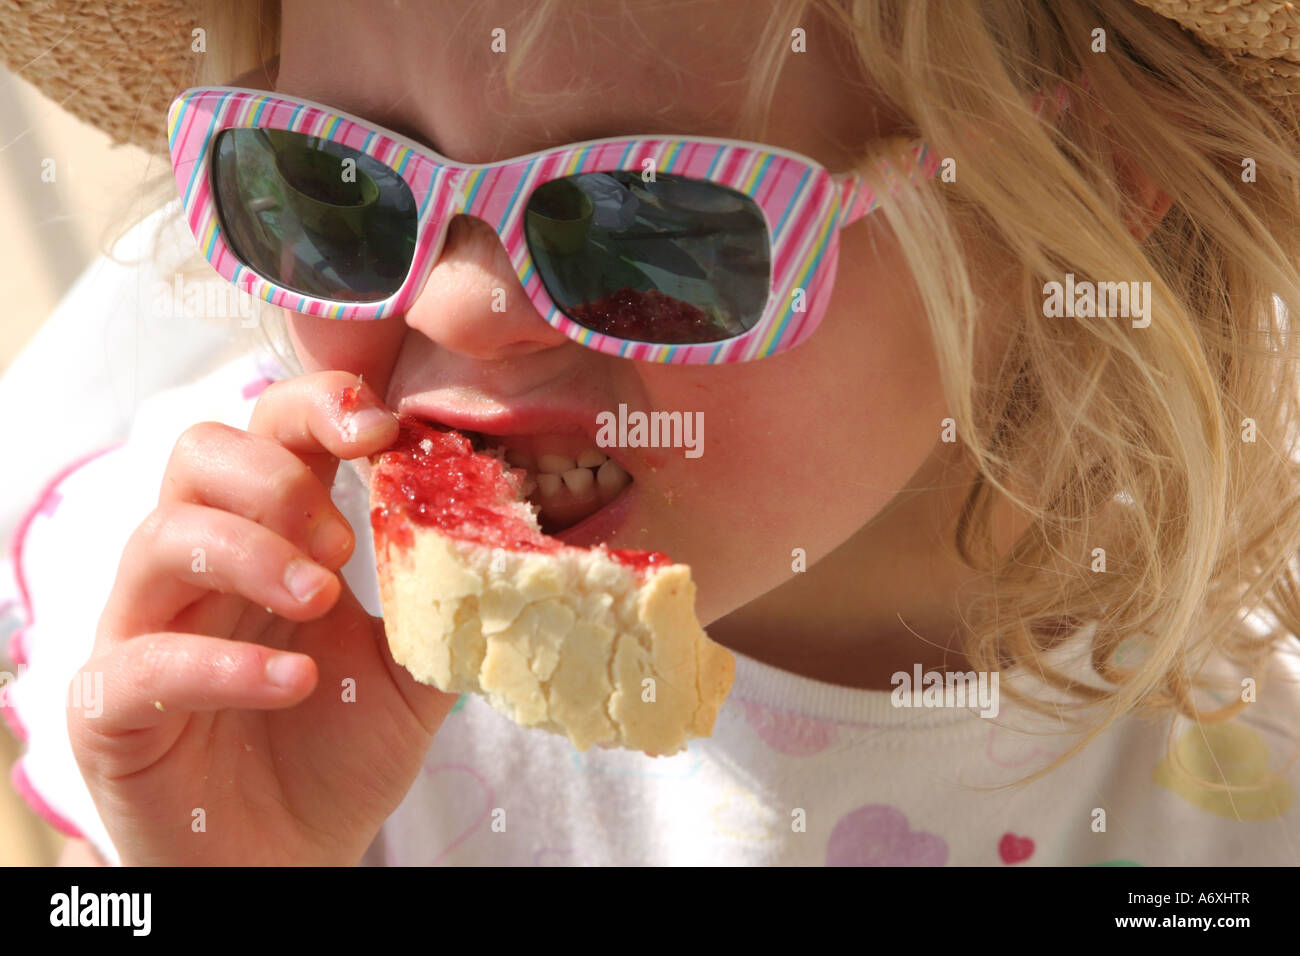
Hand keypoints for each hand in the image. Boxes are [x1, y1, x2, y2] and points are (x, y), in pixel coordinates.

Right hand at [68, 371, 455, 864]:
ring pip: (161, 539)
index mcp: (269, 540)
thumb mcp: (413, 676)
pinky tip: (295, 682)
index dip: (319, 410)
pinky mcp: (112, 708)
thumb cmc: (338, 755)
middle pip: (198, 454)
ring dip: (250, 552)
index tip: (383, 431)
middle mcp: (198, 570)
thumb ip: (442, 608)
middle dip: (275, 475)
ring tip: (323, 598)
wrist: (290, 861)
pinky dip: (222, 662)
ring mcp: (146, 631)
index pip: (272, 432)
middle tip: (341, 544)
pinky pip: (143, 660)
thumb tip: (501, 546)